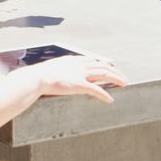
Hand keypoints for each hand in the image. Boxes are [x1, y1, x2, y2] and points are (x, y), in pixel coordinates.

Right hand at [9, 56, 127, 103]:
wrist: (36, 78)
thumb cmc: (39, 76)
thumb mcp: (50, 70)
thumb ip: (57, 72)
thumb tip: (54, 76)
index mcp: (73, 60)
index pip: (93, 60)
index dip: (103, 64)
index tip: (110, 68)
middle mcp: (79, 65)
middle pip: (102, 65)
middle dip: (115, 71)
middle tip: (123, 77)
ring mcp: (81, 74)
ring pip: (104, 75)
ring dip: (116, 79)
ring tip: (124, 84)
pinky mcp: (80, 85)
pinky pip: (96, 90)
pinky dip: (105, 95)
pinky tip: (110, 100)